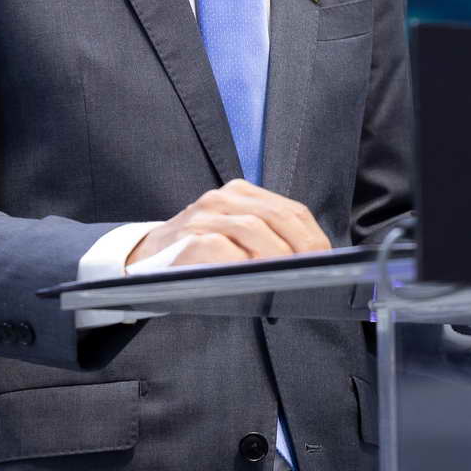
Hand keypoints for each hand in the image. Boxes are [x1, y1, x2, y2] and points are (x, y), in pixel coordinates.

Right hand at [128, 180, 332, 266]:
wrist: (143, 260)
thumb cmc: (198, 254)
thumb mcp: (233, 238)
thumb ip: (266, 241)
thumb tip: (308, 265)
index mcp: (240, 193)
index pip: (290, 209)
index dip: (313, 235)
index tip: (327, 259)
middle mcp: (222, 198)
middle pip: (276, 217)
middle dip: (301, 247)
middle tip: (313, 271)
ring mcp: (202, 217)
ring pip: (251, 229)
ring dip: (275, 256)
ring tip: (286, 276)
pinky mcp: (185, 239)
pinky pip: (218, 247)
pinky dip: (239, 261)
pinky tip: (250, 275)